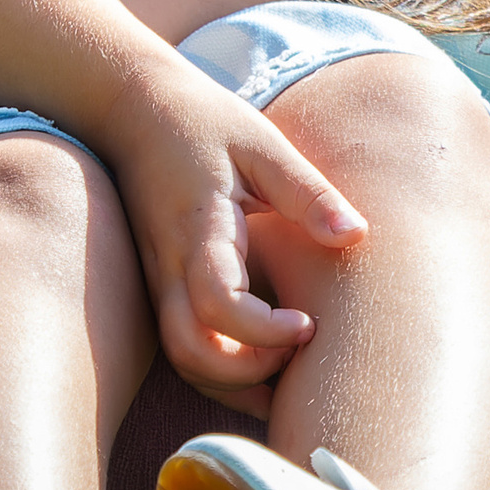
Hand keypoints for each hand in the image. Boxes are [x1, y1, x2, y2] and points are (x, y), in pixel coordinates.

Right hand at [98, 58, 367, 404]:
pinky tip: (264, 362)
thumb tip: (356, 234)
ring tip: (288, 365)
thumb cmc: (204, 122)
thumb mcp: (261, 144)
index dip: (265, 331)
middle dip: (248, 374)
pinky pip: (182, 346)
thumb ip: (306, 191)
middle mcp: (169, 265)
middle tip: (299, 349)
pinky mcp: (159, 286)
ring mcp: (158, 280)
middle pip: (190, 351)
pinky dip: (221, 369)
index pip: (218, 303)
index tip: (309, 323)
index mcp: (199, 229)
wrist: (133, 108)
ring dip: (234, 381)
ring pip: (183, 359)